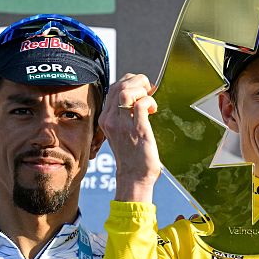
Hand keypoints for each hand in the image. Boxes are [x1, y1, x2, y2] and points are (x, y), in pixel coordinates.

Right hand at [100, 73, 160, 201]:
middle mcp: (111, 120)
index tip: (141, 89)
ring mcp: (122, 125)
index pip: (114, 88)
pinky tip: (153, 110)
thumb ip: (124, 116)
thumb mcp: (121, 132)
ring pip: (127, 92)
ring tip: (149, 98)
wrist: (134, 176)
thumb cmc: (132, 155)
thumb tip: (138, 99)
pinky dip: (149, 102)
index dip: (130, 82)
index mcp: (106, 119)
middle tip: (148, 90)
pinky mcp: (137, 130)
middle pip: (119, 86)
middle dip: (138, 81)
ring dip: (141, 90)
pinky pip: (141, 105)